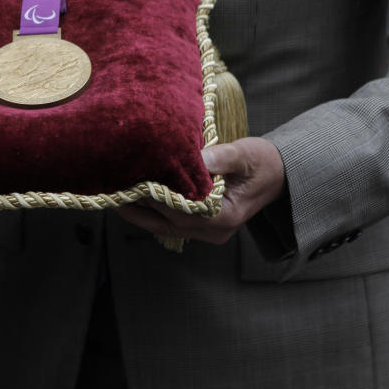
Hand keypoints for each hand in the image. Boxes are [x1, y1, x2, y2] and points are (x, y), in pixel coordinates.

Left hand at [116, 137, 285, 244]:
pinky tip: (131, 195)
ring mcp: (206, 233)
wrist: (276, 175)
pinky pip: (168, 224)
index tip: (130, 178)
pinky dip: (150, 211)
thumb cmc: (261, 162)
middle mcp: (212, 231)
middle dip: (138, 202)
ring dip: (139, 209)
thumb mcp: (247, 155)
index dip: (153, 194)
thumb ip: (223, 157)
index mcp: (223, 216)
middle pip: (165, 221)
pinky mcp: (200, 228)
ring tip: (113, 190)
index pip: (178, 209)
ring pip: (162, 226)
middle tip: (111, 182)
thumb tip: (200, 158)